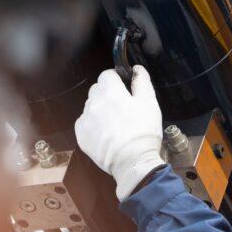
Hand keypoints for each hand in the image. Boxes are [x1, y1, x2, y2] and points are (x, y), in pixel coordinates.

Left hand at [74, 66, 164, 199]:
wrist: (133, 162)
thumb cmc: (143, 132)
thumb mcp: (150, 103)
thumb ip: (142, 82)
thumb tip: (137, 69)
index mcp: (110, 92)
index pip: (107, 74)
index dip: (117, 79)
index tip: (125, 88)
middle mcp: (93, 102)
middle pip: (97, 90)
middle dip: (107, 94)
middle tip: (122, 108)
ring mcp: (85, 119)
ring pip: (90, 107)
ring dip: (100, 110)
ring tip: (115, 124)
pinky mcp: (81, 135)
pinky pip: (85, 123)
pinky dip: (93, 126)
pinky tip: (106, 135)